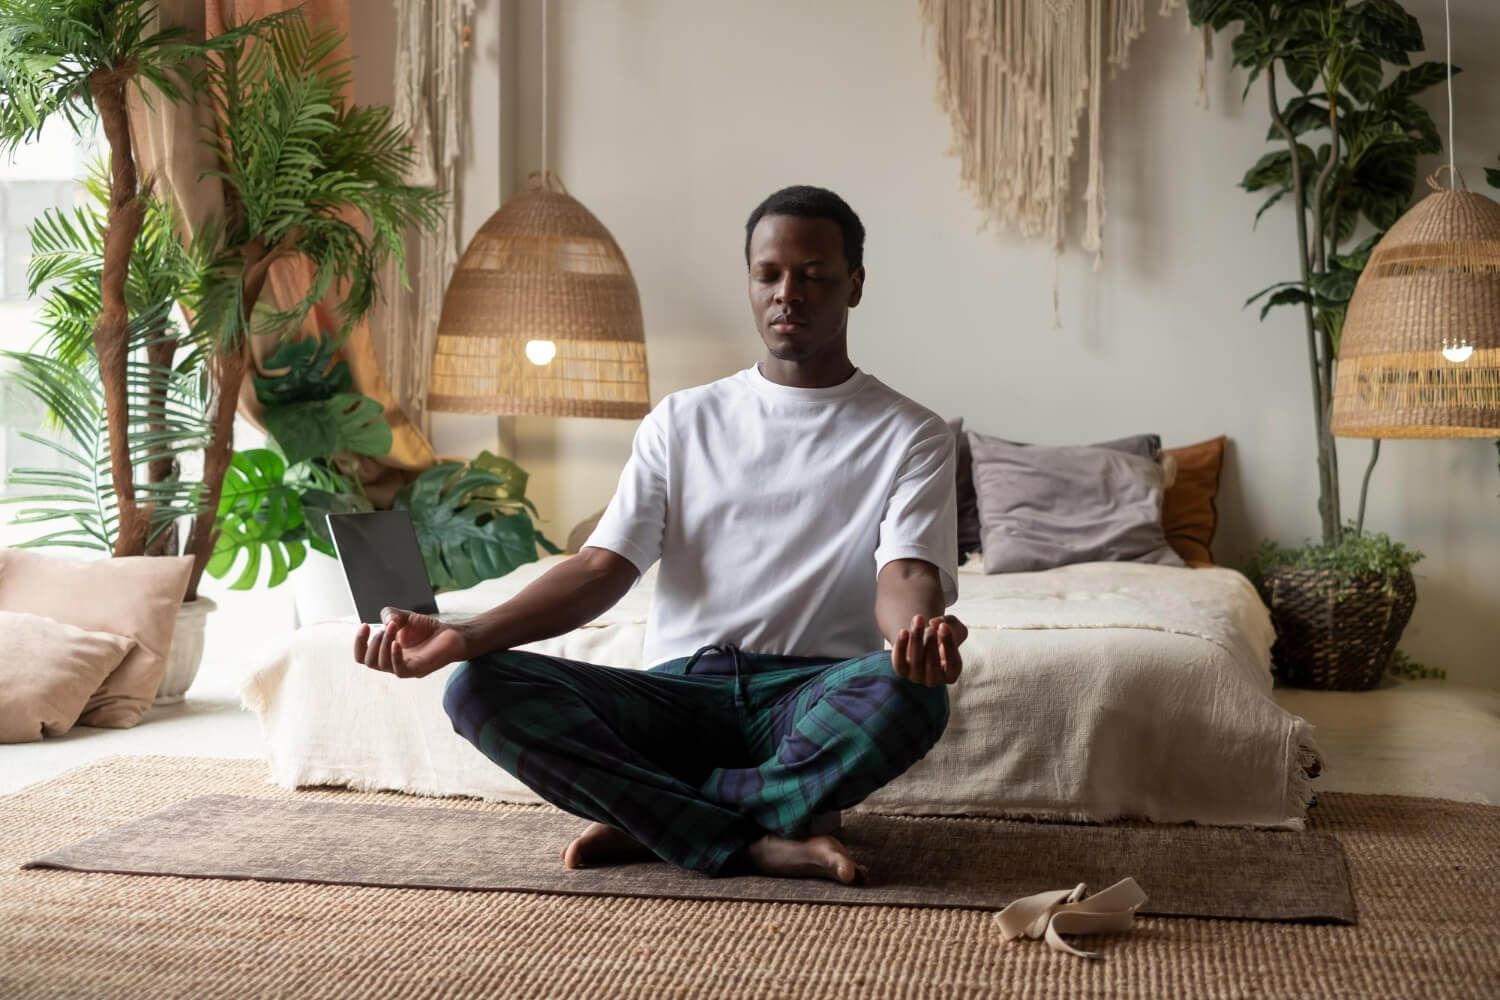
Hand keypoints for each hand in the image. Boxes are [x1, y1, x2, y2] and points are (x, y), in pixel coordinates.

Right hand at [354, 607, 469, 678]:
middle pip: (369, 662)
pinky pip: (400, 670)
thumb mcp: (404, 617)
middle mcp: (393, 663)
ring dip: (383, 644)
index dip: (359, 642)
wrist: (453, 634)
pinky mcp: (419, 669)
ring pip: (383, 665)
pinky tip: (396, 643)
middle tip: (385, 627)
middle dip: (372, 642)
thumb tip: (385, 622)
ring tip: (392, 628)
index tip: (365, 625)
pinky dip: (395, 657)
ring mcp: (406, 668)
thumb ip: (390, 615)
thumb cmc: (428, 629)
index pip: (363, 656)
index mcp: (386, 654)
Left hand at [891, 613, 967, 686]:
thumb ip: (949, 623)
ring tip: (918, 619)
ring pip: (916, 661)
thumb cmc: (941, 636)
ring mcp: (916, 677)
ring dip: (917, 639)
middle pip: (933, 663)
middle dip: (931, 642)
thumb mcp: (953, 626)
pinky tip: (904, 631)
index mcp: (951, 674)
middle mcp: (934, 680)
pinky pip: (899, 662)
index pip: (953, 663)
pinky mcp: (901, 671)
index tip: (944, 626)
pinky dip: (901, 646)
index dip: (949, 644)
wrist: (922, 640)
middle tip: (930, 627)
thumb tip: (933, 623)